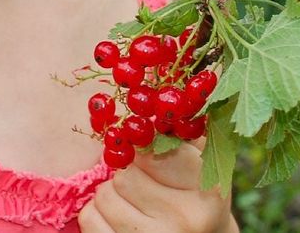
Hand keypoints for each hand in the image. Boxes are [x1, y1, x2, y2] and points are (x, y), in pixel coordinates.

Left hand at [77, 136, 235, 232]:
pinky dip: (96, 214)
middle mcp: (185, 221)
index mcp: (209, 192)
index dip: (145, 147)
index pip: (154, 151)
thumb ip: (187, 128)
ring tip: (133, 203)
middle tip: (144, 185)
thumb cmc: (195, 196)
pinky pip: (89, 218)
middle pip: (125, 175)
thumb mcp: (203, 163)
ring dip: (110, 194)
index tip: (148, 153)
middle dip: (127, 173)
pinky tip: (118, 219)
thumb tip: (180, 81)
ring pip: (104, 195)